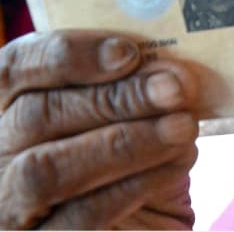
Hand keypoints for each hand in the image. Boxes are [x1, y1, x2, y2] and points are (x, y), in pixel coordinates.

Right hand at [0, 31, 199, 229]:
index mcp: (5, 109)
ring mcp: (8, 207)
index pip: (12, 69)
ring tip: (183, 126)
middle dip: (112, 98)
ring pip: (47, 169)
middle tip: (174, 89)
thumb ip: (128, 90)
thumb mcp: (122, 119)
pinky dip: (137, 183)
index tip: (127, 52)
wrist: (140, 226)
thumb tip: (168, 72)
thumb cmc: (128, 162)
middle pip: (34, 116)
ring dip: (126, 142)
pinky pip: (83, 216)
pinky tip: (178, 162)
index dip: (66, 55)